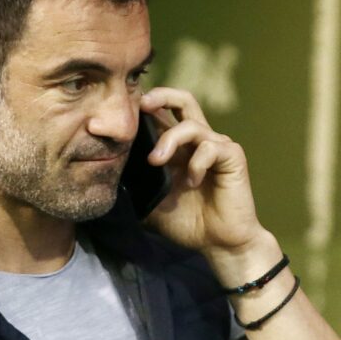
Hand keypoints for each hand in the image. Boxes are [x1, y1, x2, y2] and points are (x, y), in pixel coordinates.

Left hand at [138, 87, 278, 281]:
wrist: (219, 244)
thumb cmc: (189, 222)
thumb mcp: (152, 201)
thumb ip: (137, 183)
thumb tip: (108, 173)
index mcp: (178, 148)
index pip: (162, 114)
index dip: (145, 108)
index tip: (122, 113)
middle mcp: (198, 141)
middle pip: (183, 100)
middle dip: (161, 96)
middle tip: (142, 105)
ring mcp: (216, 146)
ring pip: (192, 125)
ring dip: (170, 139)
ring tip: (156, 160)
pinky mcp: (231, 157)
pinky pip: (210, 147)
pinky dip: (197, 162)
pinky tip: (192, 181)